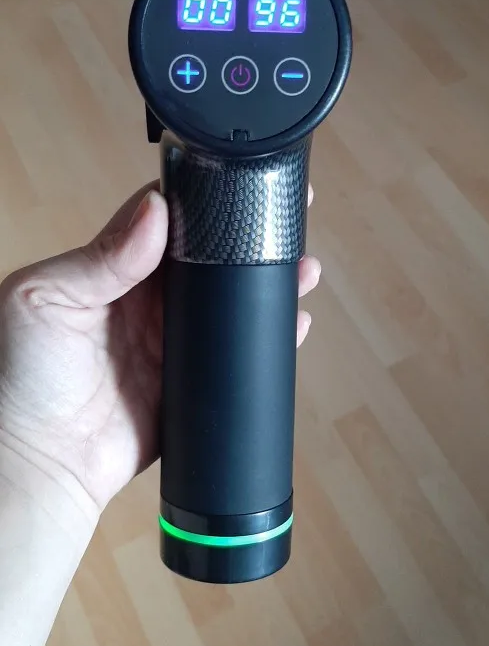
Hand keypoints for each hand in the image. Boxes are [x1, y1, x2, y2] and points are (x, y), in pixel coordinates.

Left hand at [0, 183, 320, 515]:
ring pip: (230, 300)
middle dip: (248, 238)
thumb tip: (156, 209)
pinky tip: (293, 321)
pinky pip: (236, 353)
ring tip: (303, 268)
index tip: (240, 182)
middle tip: (287, 220)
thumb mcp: (45, 299)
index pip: (167, 220)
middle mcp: (146, 300)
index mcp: (112, 268)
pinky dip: (268, 336)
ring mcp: (172, 340)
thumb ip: (100, 257)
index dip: (204, 198)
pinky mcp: (190, 381)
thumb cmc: (22, 377)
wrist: (40, 463)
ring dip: (266, 281)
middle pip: (209, 257)